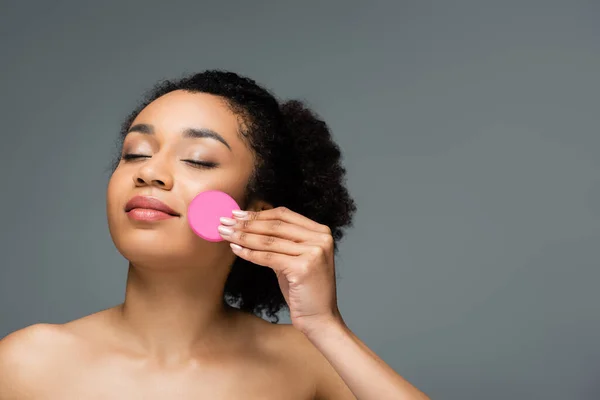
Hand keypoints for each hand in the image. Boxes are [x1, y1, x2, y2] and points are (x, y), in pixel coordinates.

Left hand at [217, 206, 343, 334]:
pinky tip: (235, 249)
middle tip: (224, 222)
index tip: (236, 214)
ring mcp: (314, 252)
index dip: (258, 214)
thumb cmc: (303, 289)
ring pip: (269, 241)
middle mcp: (321, 239)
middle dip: (246, 223)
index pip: (284, 215)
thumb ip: (280, 240)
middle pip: (275, 225)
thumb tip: (248, 223)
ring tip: (225, 234)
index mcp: (321, 232)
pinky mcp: (304, 268)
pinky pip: (269, 257)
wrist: (319, 318)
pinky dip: (250, 253)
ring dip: (243, 236)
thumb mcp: (294, 258)